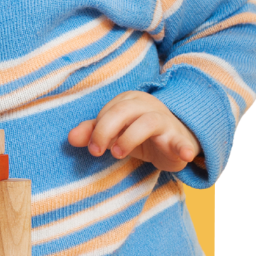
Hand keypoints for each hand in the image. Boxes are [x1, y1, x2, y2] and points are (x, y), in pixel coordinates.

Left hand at [68, 90, 201, 172]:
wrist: (174, 142)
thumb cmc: (138, 135)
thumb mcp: (114, 133)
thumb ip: (92, 132)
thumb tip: (71, 138)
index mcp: (129, 101)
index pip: (108, 111)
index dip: (96, 130)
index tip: (92, 148)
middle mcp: (147, 106)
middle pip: (123, 111)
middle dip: (105, 130)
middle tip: (96, 151)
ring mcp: (165, 121)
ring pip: (148, 122)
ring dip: (129, 138)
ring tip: (118, 154)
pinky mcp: (180, 139)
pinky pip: (182, 141)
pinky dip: (184, 147)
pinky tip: (185, 155)